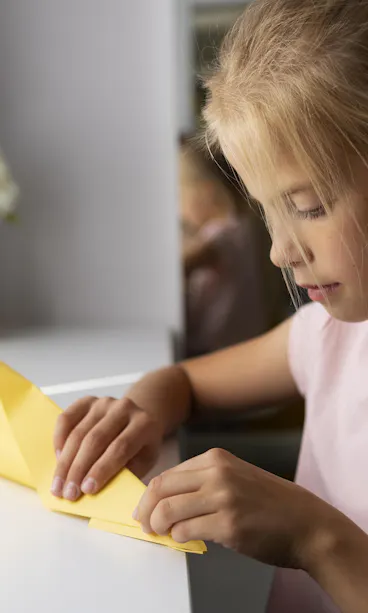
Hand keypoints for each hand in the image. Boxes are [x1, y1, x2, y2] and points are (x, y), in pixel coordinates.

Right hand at [51, 396, 163, 501]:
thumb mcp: (143, 461)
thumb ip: (126, 472)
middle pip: (95, 440)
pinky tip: (58, 458)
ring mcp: (104, 402)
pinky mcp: (87, 401)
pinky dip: (59, 439)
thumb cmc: (140, 446)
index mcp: (144, 424)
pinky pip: (66, 418)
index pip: (120, 448)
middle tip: (68, 493)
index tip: (87, 490)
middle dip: (78, 470)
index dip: (102, 469)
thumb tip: (99, 490)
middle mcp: (124, 408)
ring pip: (79, 432)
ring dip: (65, 461)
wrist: (137, 419)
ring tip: (58, 484)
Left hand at [135, 448, 327, 567]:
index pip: (168, 474)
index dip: (150, 495)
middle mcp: (218, 473)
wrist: (306, 524)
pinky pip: (186, 530)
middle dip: (145, 510)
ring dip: (156, 526)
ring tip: (159, 534)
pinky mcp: (228, 524)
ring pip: (168, 510)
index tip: (144, 508)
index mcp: (217, 458)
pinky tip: (182, 539)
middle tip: (144, 524)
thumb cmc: (271, 504)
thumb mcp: (236, 477)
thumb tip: (167, 501)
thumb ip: (203, 483)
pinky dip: (177, 537)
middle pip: (161, 488)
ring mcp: (223, 497)